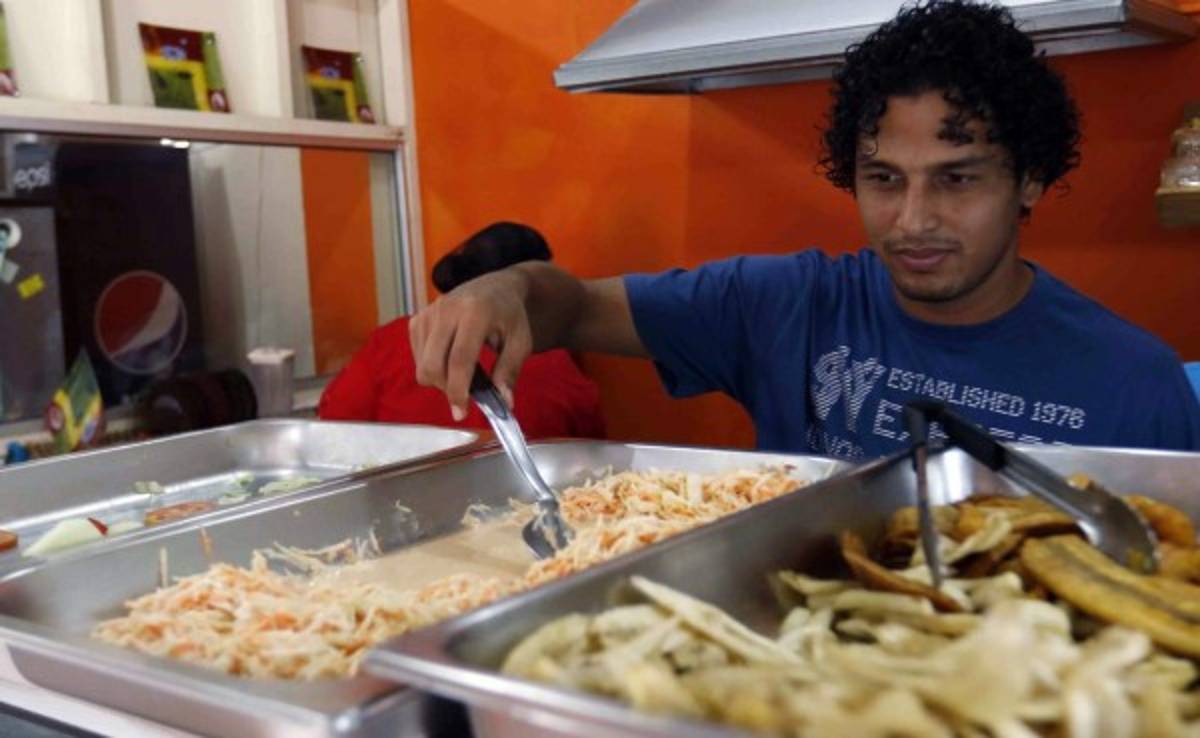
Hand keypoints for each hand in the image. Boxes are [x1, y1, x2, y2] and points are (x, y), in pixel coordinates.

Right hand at [410, 269, 532, 419]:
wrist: (496, 287)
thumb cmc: (510, 317)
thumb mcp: (521, 342)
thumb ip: (510, 372)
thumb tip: (504, 403)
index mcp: (476, 312)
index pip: (459, 359)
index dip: (458, 390)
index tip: (461, 413)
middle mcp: (447, 309)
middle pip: (433, 365)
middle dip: (447, 389)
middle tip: (467, 396)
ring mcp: (429, 312)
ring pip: (422, 364)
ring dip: (440, 380)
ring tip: (464, 374)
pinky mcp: (418, 318)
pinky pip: (417, 356)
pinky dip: (431, 367)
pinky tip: (450, 361)